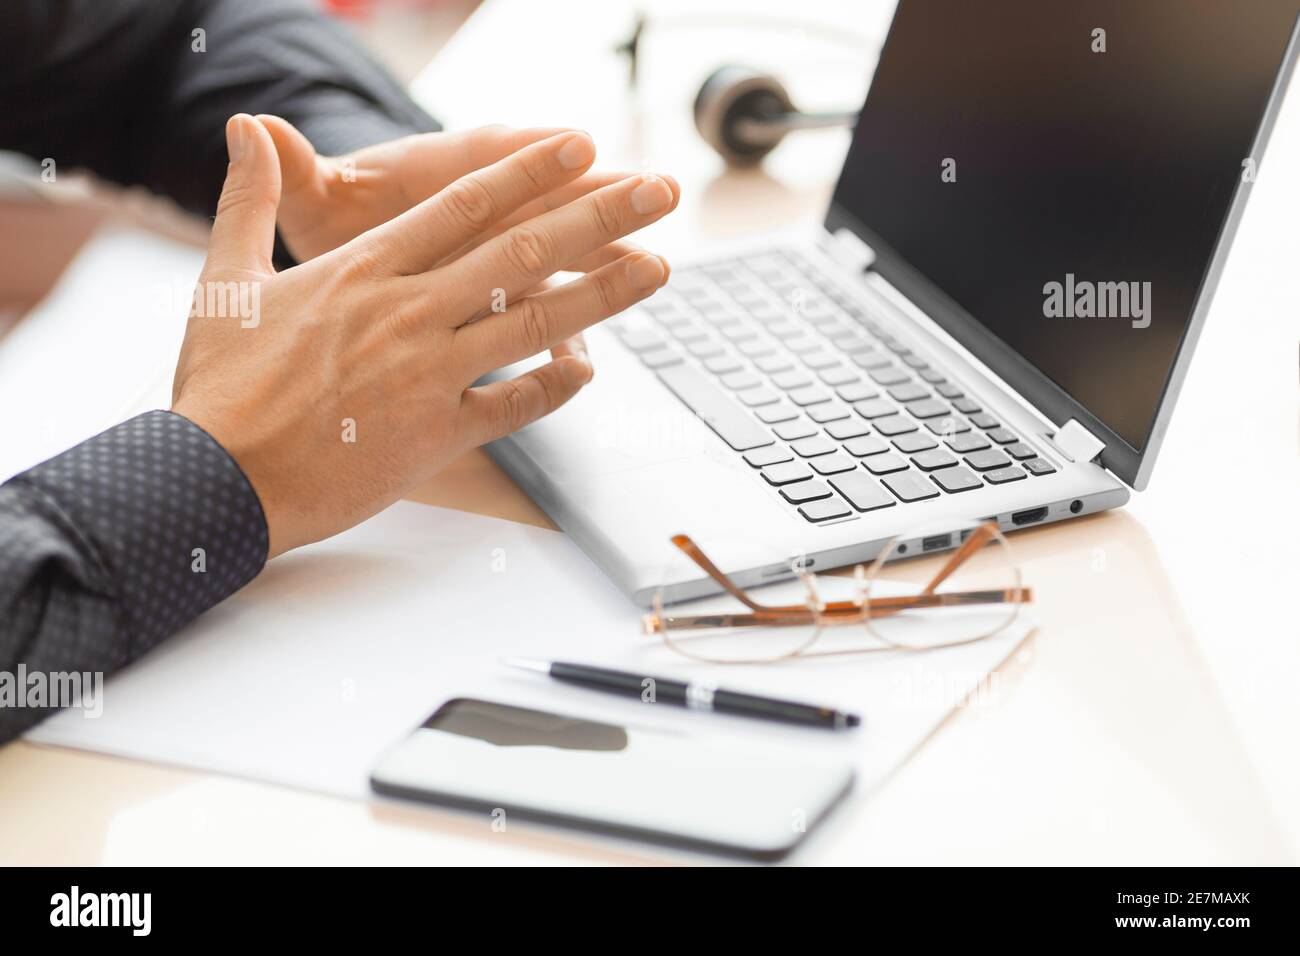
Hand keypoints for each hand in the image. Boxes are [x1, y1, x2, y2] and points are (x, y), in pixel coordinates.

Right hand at [173, 114, 678, 556]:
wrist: (216, 479)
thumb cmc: (220, 386)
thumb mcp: (224, 279)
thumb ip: (249, 199)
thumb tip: (247, 125)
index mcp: (363, 270)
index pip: (465, 205)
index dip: (531, 172)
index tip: (582, 146)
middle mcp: (407, 313)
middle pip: (522, 252)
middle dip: (600, 215)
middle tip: (658, 191)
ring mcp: (428, 376)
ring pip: (536, 324)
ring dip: (605, 293)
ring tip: (658, 268)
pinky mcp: (437, 437)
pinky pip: (515, 406)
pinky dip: (557, 386)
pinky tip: (592, 369)